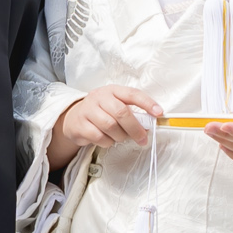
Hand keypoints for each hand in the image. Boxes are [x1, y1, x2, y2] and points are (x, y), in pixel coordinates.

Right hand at [47, 84, 166, 163]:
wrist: (73, 118)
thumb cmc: (101, 112)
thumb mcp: (115, 106)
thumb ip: (131, 112)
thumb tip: (149, 125)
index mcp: (112, 90)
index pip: (132, 94)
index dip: (147, 103)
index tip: (159, 113)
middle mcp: (99, 97)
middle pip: (121, 112)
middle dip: (135, 128)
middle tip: (143, 139)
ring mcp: (88, 110)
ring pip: (111, 126)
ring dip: (120, 136)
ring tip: (121, 137)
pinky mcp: (81, 125)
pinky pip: (100, 137)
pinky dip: (108, 142)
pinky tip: (108, 140)